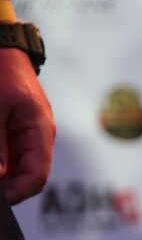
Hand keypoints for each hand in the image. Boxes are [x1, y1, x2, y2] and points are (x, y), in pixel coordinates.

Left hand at [0, 49, 55, 204]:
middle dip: (7, 188)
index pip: (37, 177)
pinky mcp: (13, 129)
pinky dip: (0, 164)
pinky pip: (9, 155)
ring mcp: (27, 134)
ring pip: (16, 168)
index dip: (16, 194)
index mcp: (41, 132)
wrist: (1, 45)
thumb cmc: (0, 71)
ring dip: (2, 175)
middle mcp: (38, 137)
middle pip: (28, 177)